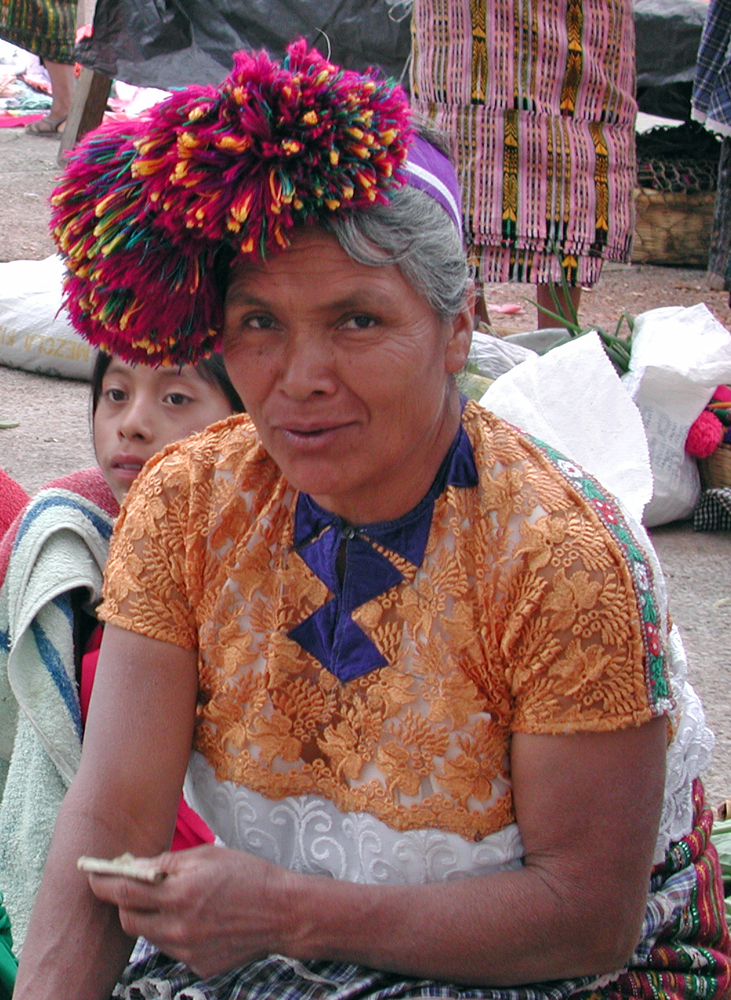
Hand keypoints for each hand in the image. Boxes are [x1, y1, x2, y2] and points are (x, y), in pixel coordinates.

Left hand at [85, 844, 291, 977]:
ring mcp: (187, 952)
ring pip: (149, 936)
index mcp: (180, 893)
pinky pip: (171, 949)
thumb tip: (134, 867)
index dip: (103, 883)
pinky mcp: (197, 967)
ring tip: (173, 901)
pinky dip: (173, 933)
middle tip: (132, 888)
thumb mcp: (207, 855)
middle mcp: (178, 927)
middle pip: (128, 920)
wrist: (282, 913)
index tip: (92, 874)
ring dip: (150, 918)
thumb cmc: (247, 875)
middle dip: (124, 903)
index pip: (123, 892)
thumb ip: (167, 863)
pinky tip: (195, 919)